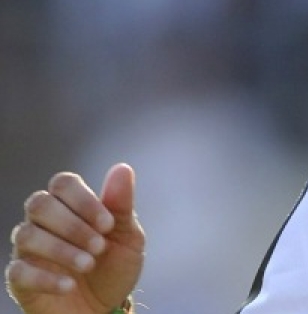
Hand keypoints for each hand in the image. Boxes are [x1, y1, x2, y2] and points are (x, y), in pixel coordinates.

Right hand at [6, 164, 144, 313]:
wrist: (104, 308)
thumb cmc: (113, 266)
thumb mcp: (127, 237)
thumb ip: (121, 205)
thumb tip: (122, 168)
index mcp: (69, 206)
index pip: (63, 184)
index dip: (84, 200)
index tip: (108, 225)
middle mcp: (44, 223)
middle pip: (40, 204)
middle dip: (72, 225)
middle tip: (99, 246)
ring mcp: (28, 250)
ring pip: (27, 235)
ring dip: (61, 249)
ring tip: (89, 265)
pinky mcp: (20, 278)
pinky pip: (19, 271)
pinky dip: (46, 278)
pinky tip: (70, 285)